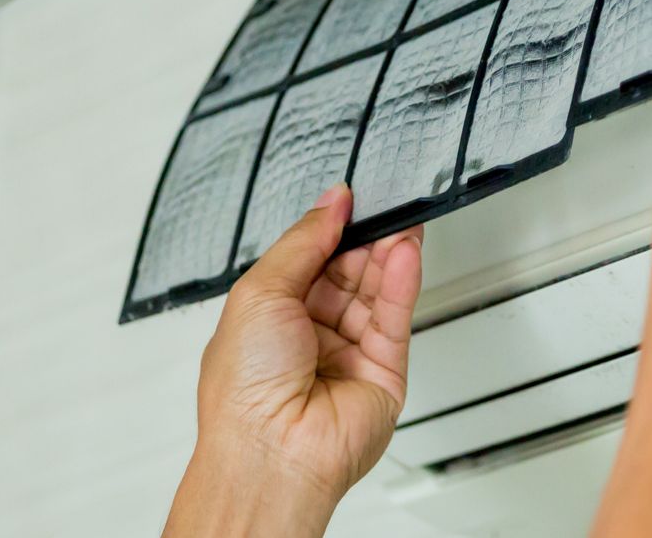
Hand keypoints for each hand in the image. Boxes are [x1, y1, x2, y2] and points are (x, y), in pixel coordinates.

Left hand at [163, 185, 422, 537]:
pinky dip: (402, 282)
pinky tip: (406, 252)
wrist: (272, 452)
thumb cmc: (244, 390)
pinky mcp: (383, 369)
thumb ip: (302, 242)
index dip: (328, 228)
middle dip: (364, 238)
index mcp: (269, 316)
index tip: (348, 199)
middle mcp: (309, 334)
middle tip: (383, 205)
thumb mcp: (260, 291)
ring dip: (389, 254)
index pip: (307, 259)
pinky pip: (395, 316)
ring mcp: (347, 352)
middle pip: (347, 272)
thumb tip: (331, 203)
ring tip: (402, 221)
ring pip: (375, 290)